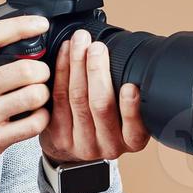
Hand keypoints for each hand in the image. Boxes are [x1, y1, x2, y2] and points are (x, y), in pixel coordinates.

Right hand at [0, 11, 55, 173]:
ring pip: (33, 96)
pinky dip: (41, 117)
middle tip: (41, 71)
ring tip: (38, 92)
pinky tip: (36, 113)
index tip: (39, 23)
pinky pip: (32, 124)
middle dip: (42, 69)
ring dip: (43, 93)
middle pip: (24, 69)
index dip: (22, 25)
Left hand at [40, 29, 150, 164]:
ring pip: (77, 98)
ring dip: (77, 64)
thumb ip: (133, 96)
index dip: (131, 108)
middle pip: (100, 105)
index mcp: (131, 141)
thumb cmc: (110, 123)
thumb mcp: (129, 117)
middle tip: (97, 47)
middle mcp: (108, 146)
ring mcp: (81, 142)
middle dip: (98, 71)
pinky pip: (58, 97)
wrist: (80, 150)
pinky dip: (62, 70)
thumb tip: (132, 56)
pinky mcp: (59, 135)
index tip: (131, 86)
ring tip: (80, 42)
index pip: (133, 128)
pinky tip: (66, 53)